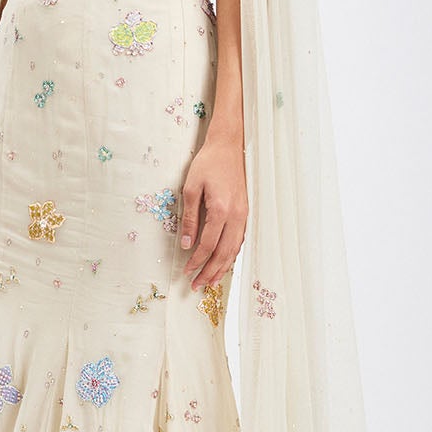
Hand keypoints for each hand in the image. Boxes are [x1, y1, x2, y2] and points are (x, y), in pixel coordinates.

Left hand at [178, 135, 247, 291]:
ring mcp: (244, 215)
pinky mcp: (245, 212)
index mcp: (221, 210)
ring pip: (235, 249)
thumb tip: (185, 243)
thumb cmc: (208, 163)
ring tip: (211, 281)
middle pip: (224, 253)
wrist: (229, 146)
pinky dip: (231, 255)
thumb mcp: (191, 188)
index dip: (196, 261)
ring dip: (223, 268)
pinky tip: (224, 262)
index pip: (208, 245)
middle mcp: (236, 216)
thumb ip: (190, 218)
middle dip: (210, 272)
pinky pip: (240, 240)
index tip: (186, 271)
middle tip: (197, 286)